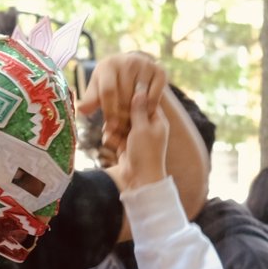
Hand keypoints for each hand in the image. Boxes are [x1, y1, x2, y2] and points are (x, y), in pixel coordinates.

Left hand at [83, 50, 168, 131]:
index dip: (109, 111)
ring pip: (140, 98)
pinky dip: (149, 109)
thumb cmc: (110, 81)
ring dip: (136, 114)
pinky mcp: (160, 71)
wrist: (133, 67)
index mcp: (108, 64)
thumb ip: (90, 100)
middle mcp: (128, 61)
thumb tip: (82, 110)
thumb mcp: (98, 88)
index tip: (111, 127)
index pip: (108, 91)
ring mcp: (145, 64)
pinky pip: (154, 97)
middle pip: (125, 97)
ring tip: (131, 122)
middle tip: (121, 128)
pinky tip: (143, 114)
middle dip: (122, 116)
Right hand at [114, 67, 171, 192]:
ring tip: (112, 135)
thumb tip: (140, 89)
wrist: (140, 179)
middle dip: (119, 116)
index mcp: (156, 120)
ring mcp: (136, 136)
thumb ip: (138, 109)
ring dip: (113, 128)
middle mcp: (147, 126)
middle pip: (129, 111)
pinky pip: (115, 135)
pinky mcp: (126, 145)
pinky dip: (111, 139)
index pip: (144, 101)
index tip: (120, 97)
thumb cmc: (146, 153)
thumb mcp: (142, 128)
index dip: (131, 98)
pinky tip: (110, 142)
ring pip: (119, 123)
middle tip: (114, 120)